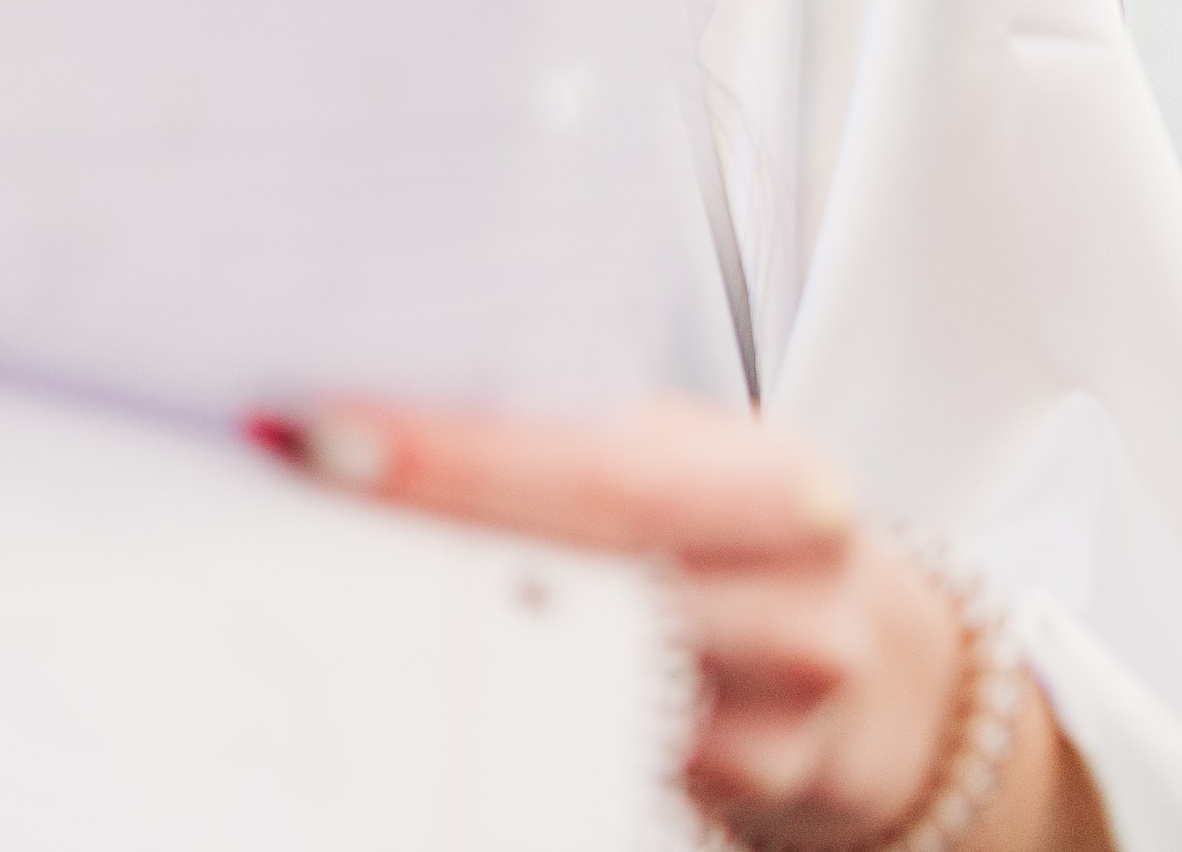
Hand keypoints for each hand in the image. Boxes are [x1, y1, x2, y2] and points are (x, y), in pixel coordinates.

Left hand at [264, 397, 1109, 851]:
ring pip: (586, 666)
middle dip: (428, 526)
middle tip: (297, 489)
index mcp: (770, 476)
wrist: (884, 666)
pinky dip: (509, 700)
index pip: (594, 467)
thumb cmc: (732, 531)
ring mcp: (783, 698)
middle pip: (583, 566)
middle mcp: (793, 585)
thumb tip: (376, 403)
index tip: (324, 431)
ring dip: (451, 619)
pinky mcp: (757, 778)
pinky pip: (604, 741)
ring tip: (330, 570)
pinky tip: (431, 665)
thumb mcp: (682, 460)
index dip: (455, 456)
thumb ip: (570, 436)